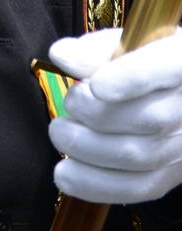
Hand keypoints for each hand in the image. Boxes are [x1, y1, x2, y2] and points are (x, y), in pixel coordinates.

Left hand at [48, 27, 181, 202]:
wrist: (175, 94)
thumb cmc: (146, 59)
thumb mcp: (128, 41)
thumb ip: (96, 47)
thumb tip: (60, 55)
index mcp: (180, 61)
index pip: (163, 68)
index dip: (128, 80)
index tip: (95, 87)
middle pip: (151, 119)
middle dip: (97, 115)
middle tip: (68, 104)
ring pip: (142, 157)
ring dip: (90, 151)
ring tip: (60, 133)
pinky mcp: (172, 175)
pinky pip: (138, 188)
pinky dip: (97, 185)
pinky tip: (67, 175)